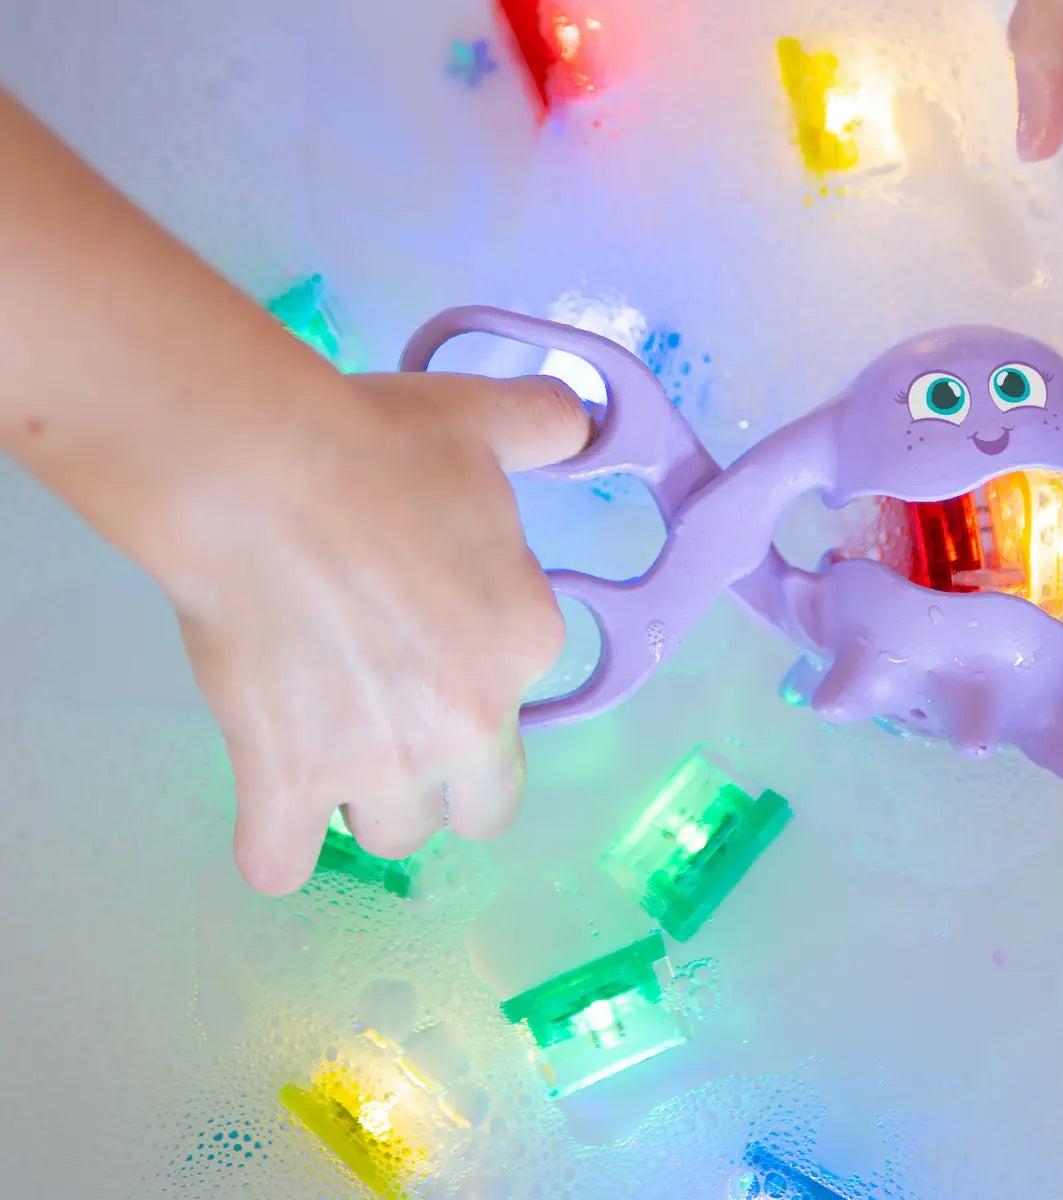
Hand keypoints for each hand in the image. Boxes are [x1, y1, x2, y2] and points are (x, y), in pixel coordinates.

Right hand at [170, 371, 589, 894]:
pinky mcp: (288, 782)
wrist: (262, 474)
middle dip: (450, 775)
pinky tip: (268, 808)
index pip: (521, 693)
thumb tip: (577, 423)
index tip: (426, 629)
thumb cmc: (376, 447)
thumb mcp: (485, 420)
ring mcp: (381, 761)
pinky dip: (272, 845)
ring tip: (327, 738)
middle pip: (483, 806)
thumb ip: (548, 426)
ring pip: (393, 834)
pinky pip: (281, 865)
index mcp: (527, 640)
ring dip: (366, 798)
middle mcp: (471, 718)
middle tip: (397, 714)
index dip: (474, 667)